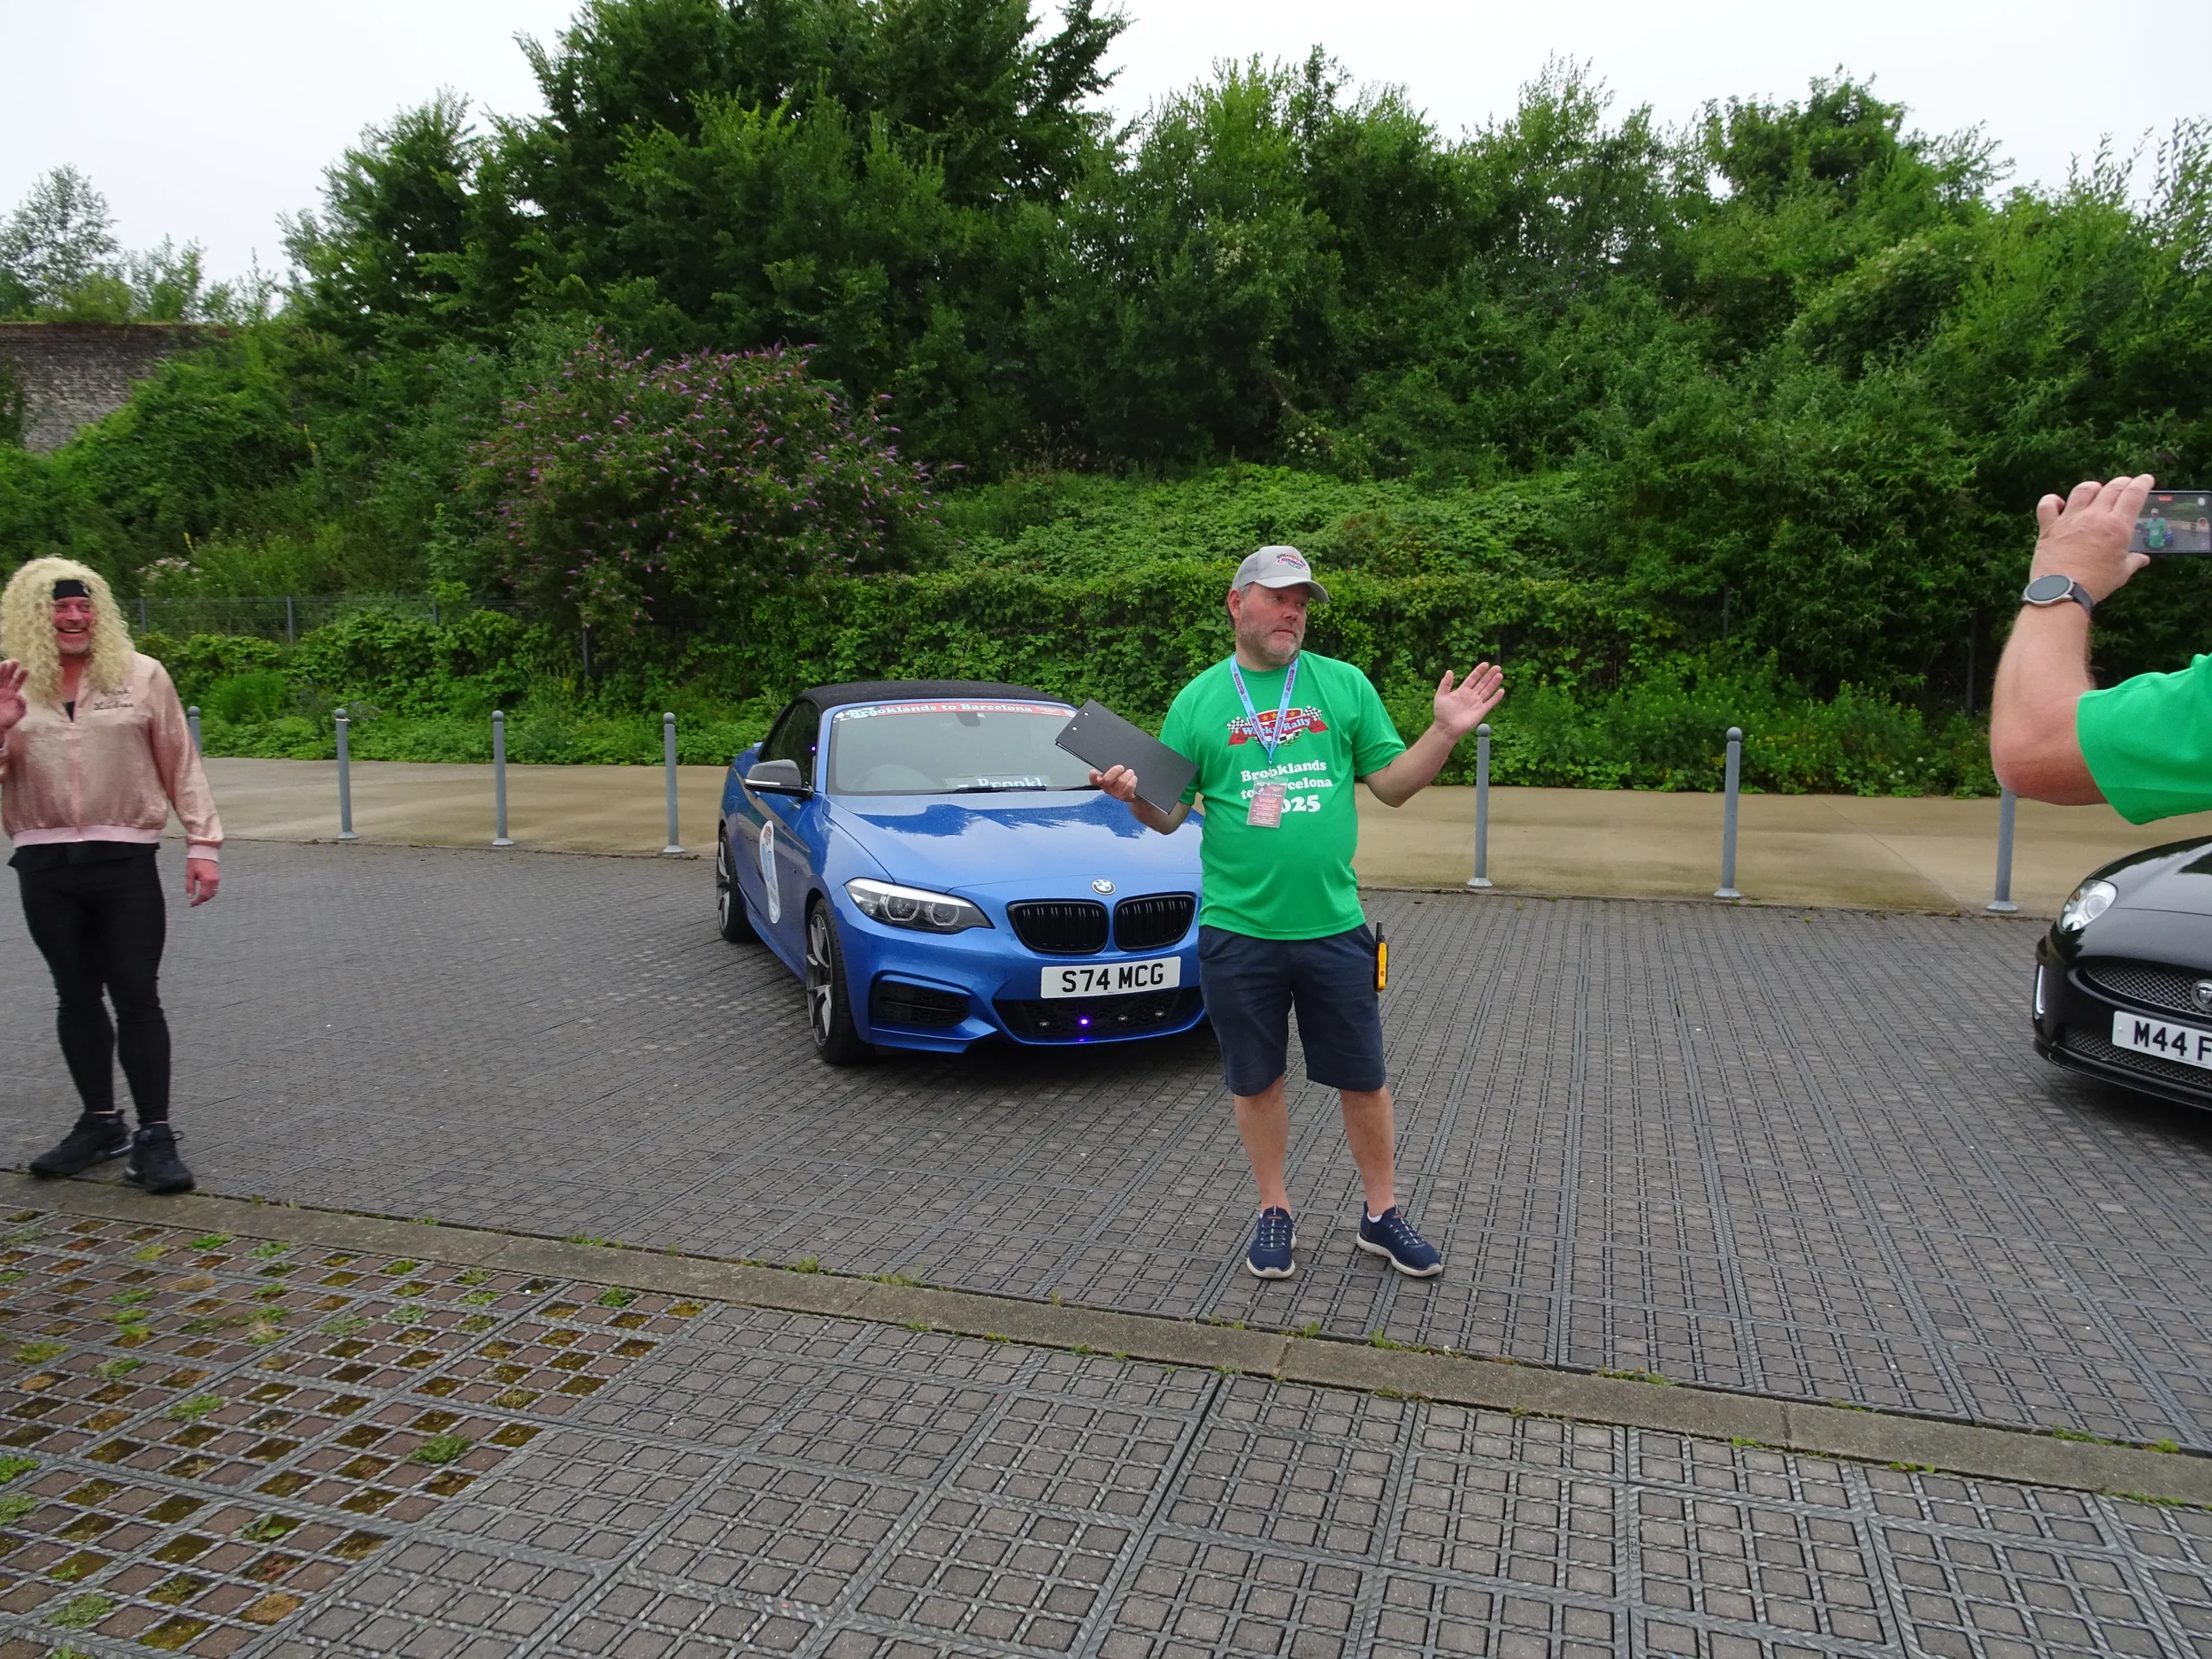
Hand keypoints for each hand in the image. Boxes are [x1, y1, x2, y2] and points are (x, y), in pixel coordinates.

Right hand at [0, 660, 24, 737]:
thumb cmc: (7, 721)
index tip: (26, 669)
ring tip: (6, 662)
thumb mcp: (19, 713)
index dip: (21, 676)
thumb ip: (23, 705)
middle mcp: (4, 691)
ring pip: (0, 678)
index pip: (17, 683)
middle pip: (8, 677)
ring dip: (3, 670)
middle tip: (16, 661)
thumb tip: (21, 696)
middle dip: (12, 669)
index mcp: (12, 695)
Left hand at [185, 858, 218, 905]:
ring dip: (206, 897)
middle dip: (202, 900)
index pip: (203, 895)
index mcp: (206, 880)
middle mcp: (214, 881)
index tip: (191, 904)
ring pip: (213, 893)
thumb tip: (189, 896)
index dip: (197, 901)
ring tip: (199, 897)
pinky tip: (204, 891)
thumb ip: (189, 886)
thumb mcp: (189, 874)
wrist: (205, 851)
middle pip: (209, 896)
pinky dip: (210, 892)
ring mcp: (217, 879)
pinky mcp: (218, 877)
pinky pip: (215, 888)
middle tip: (194, 902)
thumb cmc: (195, 861)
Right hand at [1091, 765, 1138, 803]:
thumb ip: (1112, 769)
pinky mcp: (1125, 797)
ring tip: (1130, 773)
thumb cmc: (1124, 779)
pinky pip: (1129, 786)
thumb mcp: (1117, 772)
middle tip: (1121, 767)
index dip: (1092, 777)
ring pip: (1120, 781)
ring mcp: (1116, 794)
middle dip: (1115, 771)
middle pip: (1107, 780)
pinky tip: (1133, 778)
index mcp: (1103, 782)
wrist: (1135, 792)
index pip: (1094, 780)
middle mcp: (1108, 789)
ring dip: (1127, 774)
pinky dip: (1133, 780)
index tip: (1093, 771)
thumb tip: (1110, 761)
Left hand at [1429, 663, 1505, 740]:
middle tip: (1497, 667)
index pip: (1473, 678)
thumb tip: (1450, 671)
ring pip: (1488, 691)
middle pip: (1482, 683)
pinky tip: (1501, 690)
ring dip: (1494, 683)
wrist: (1446, 728)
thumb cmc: (1442, 713)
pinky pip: (1490, 703)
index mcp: (1462, 690)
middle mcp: (1471, 695)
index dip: (1479, 671)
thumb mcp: (1440, 696)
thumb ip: (1445, 684)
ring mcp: (1477, 703)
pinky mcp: (1481, 711)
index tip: (1485, 664)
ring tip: (1500, 675)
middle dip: (1490, 675)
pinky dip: (1496, 697)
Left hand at [2031, 474, 2154, 601]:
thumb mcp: (2121, 573)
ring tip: (2096, 490)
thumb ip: (2133, 561)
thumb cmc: (2096, 583)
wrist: (2062, 591)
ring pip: (2082, 491)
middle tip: (2125, 484)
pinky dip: (2052, 501)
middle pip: (2111, 488)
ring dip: (2092, 487)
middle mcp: (2094, 517)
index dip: (2142, 483)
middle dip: (2122, 483)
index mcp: (2117, 526)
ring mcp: (2070, 520)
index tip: (2146, 479)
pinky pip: (2047, 505)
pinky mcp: (2049, 527)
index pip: (2133, 495)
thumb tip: (2143, 559)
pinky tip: (2058, 503)